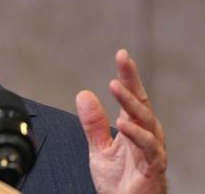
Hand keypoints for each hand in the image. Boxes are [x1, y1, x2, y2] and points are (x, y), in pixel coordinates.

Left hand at [76, 49, 166, 193]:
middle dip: (132, 80)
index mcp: (135, 128)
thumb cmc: (120, 182)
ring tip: (115, 86)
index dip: (128, 76)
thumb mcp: (99, 149)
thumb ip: (93, 124)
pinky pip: (148, 148)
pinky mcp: (152, 168)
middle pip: (141, 103)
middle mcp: (146, 135)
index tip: (122, 54)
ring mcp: (151, 151)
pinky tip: (124, 123)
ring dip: (130, 103)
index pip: (132, 97)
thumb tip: (84, 94)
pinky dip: (137, 134)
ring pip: (146, 121)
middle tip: (122, 60)